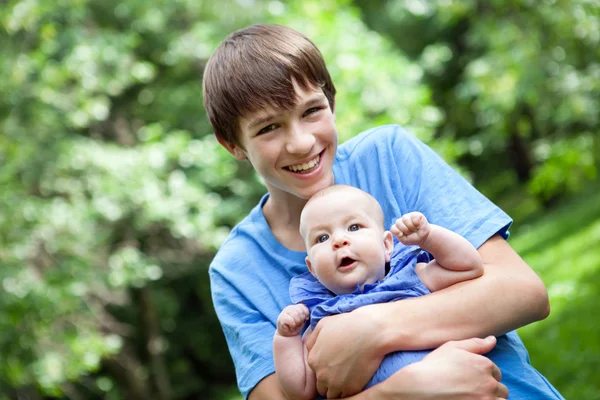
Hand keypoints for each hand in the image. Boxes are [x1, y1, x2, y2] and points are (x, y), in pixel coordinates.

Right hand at [276, 304, 308, 336]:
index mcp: (295, 306)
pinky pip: (291, 320)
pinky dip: (293, 325)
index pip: (303, 306)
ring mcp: (284, 312)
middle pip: (300, 311)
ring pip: (296, 314)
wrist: (287, 335)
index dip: (306, 314)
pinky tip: (291, 327)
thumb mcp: (302, 320)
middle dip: (301, 320)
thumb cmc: (296, 326)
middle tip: (297, 324)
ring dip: (297, 323)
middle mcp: (289, 307)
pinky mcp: (281, 318)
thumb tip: (307, 316)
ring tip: (294, 326)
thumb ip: (305, 314)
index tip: (304, 320)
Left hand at [305, 306, 383, 397]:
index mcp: (314, 360)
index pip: (315, 372)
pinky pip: (347, 396)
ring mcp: (336, 384)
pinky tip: (355, 378)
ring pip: (333, 394)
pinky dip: (349, 390)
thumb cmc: (347, 325)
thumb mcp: (322, 324)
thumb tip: (309, 349)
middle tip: (341, 370)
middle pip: (322, 386)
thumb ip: (312, 340)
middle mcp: (322, 375)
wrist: (371, 331)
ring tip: (348, 376)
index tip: (334, 363)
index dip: (325, 368)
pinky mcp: (352, 389)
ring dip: (338, 388)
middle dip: (329, 381)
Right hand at [373, 336, 507, 399]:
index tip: (470, 379)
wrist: (418, 388)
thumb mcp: (451, 348)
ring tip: (471, 397)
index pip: (495, 373)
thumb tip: (493, 339)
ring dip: (489, 399)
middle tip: (470, 390)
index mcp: (483, 365)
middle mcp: (488, 383)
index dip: (483, 376)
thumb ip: (475, 343)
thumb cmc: (433, 367)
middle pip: (500, 389)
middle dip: (489, 389)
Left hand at [391, 212, 430, 246]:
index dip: (398, 232)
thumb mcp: (405, 240)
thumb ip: (399, 236)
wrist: (424, 237)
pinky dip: (417, 223)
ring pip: (405, 219)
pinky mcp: (415, 214)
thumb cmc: (413, 238)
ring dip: (411, 227)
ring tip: (415, 229)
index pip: (393, 228)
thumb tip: (399, 231)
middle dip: (405, 230)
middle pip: (398, 222)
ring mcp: (408, 216)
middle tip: (411, 232)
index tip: (403, 235)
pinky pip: (414, 217)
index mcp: (397, 227)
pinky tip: (418, 225)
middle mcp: (401, 220)